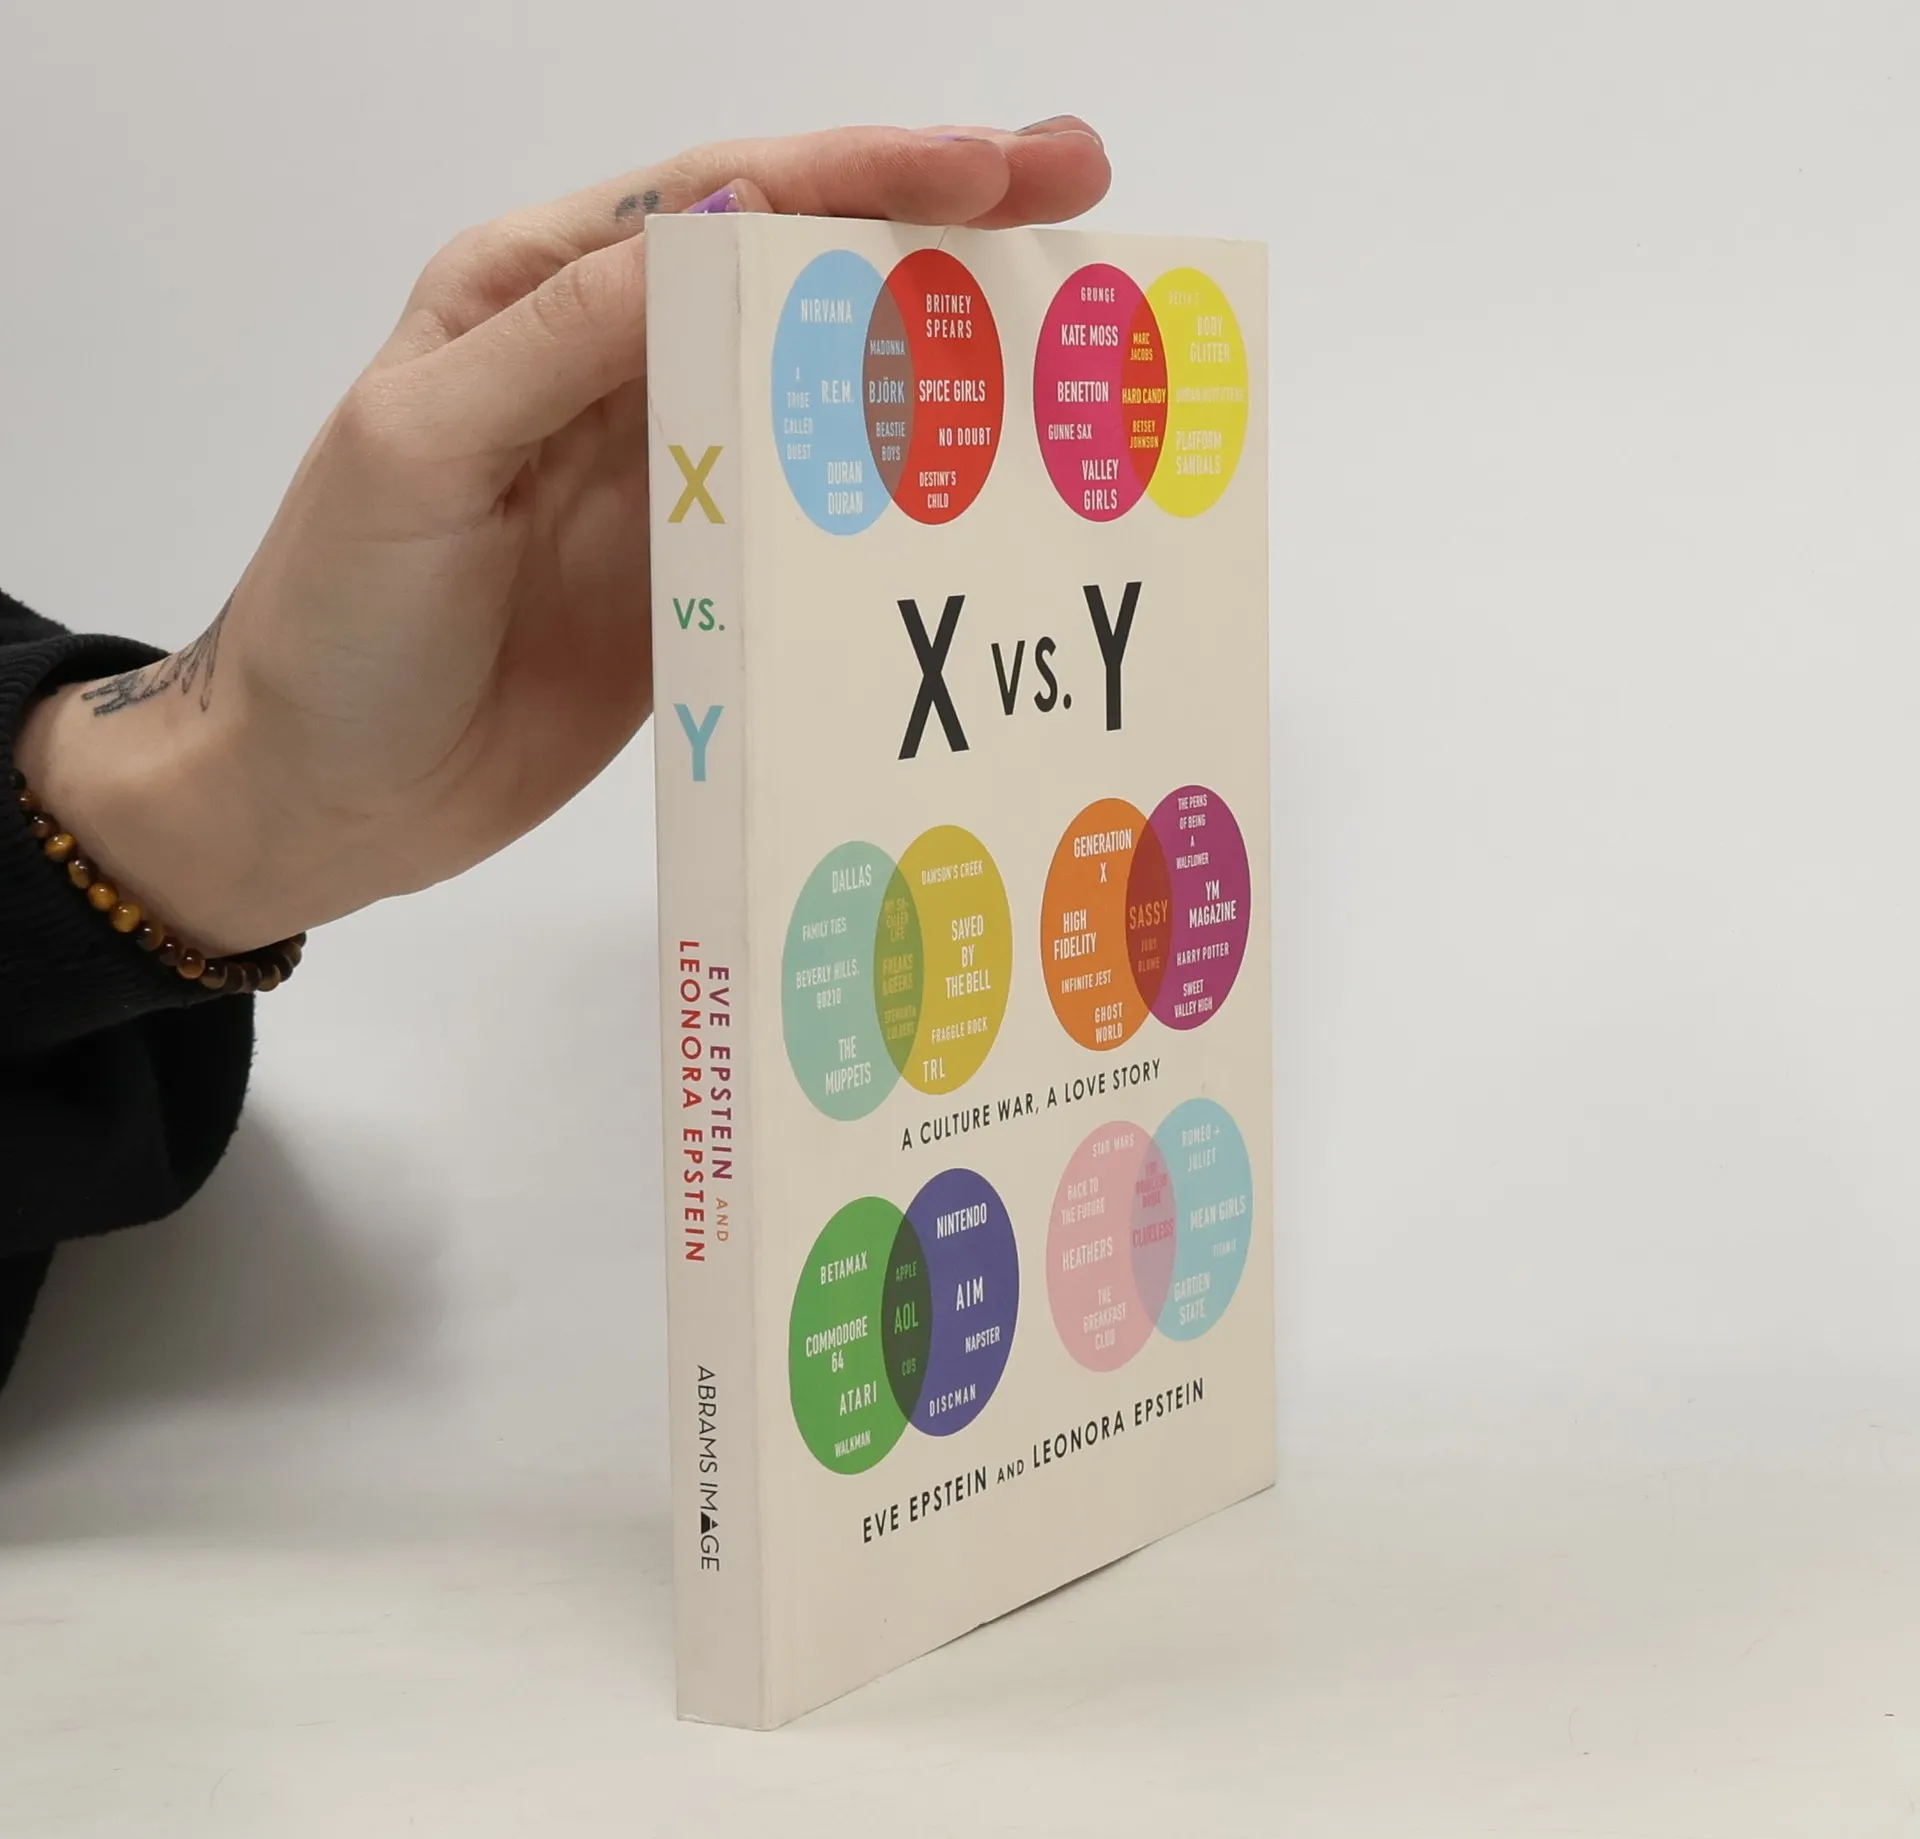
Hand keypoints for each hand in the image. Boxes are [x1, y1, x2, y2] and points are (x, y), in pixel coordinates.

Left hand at [16, 119, 1109, 954]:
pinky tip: (979, 491)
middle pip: (799, 276)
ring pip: (823, 393)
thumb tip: (727, 228)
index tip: (997, 167)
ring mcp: (670, 482)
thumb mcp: (422, 447)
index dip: (865, 172)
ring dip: (939, 361)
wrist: (324, 794)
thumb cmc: (340, 615)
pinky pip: (812, 524)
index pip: (723, 201)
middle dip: (937, 229)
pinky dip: (896, 502)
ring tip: (1065, 340)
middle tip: (1079, 192)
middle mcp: (616, 372)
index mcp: (539, 295)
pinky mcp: (701, 584)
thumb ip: (565, 337)